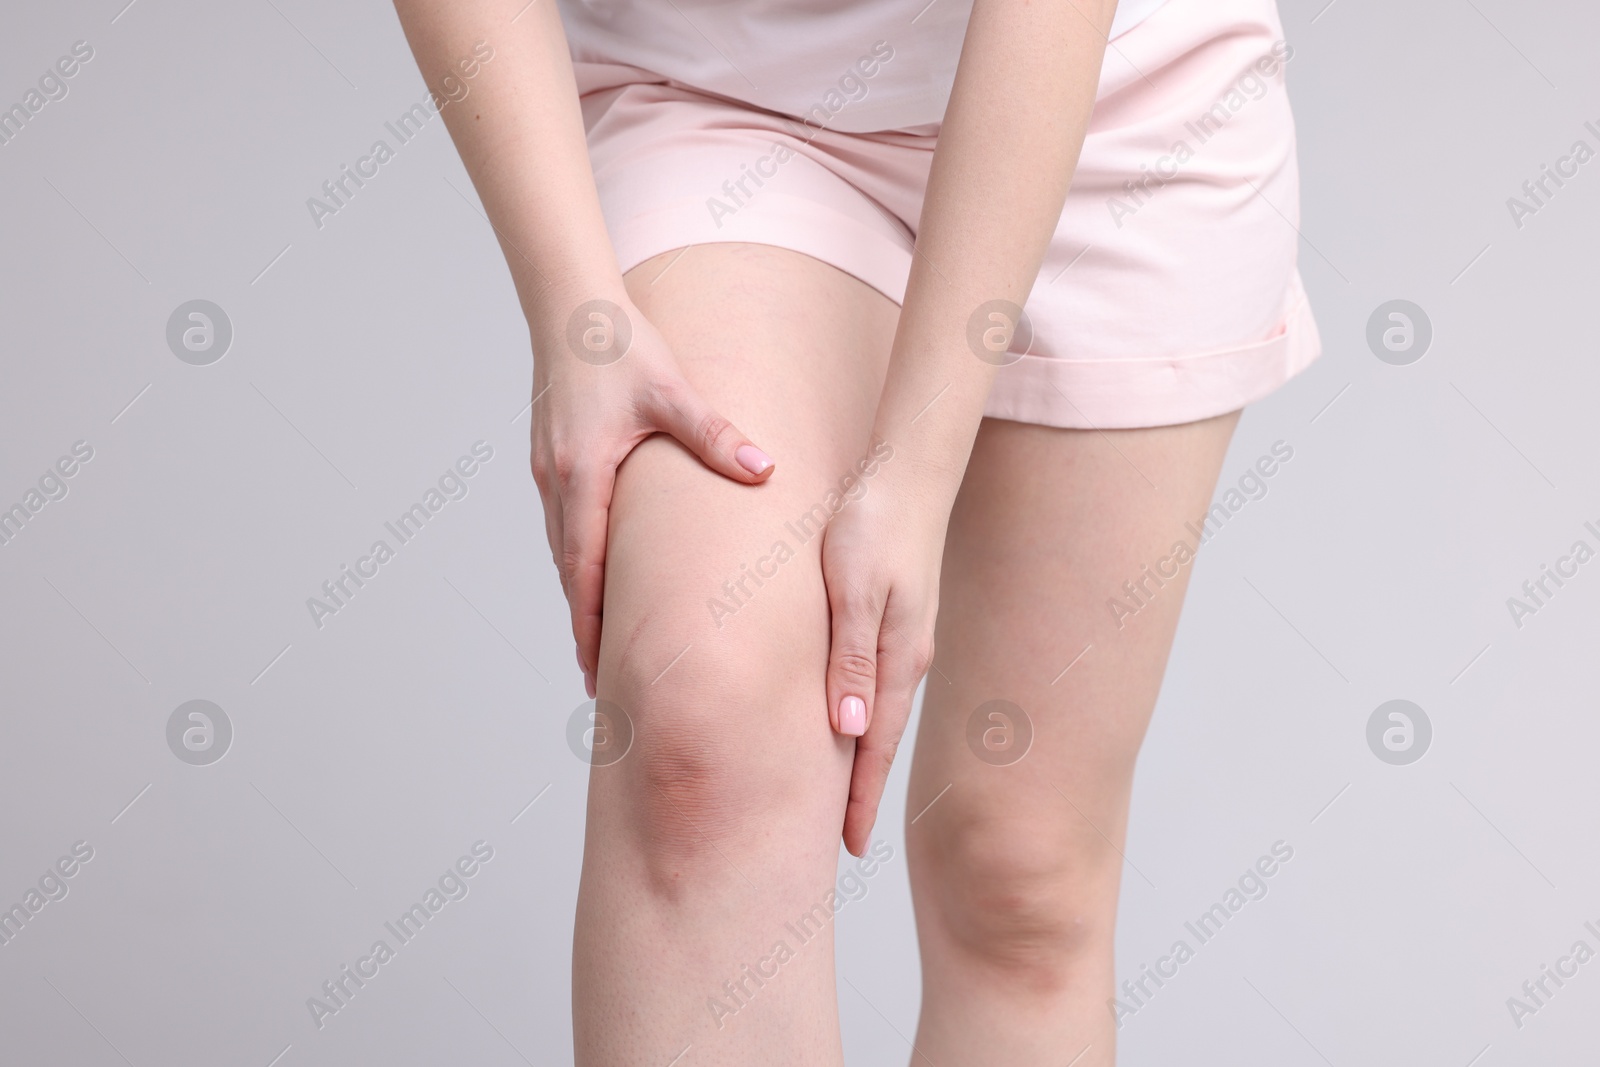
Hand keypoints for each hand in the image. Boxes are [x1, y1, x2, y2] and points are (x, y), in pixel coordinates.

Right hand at [529, 291, 774, 694]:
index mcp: (583, 475)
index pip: (584, 570)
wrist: (572, 308)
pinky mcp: (551, 461)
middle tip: (601, 681)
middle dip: (584, 628)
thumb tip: (765, 469)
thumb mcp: (673, 390)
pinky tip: (597, 579)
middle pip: (568, 574)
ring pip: (562, 553)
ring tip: (601, 645)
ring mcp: (548, 473)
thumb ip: (717, 434)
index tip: (597, 669)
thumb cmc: (621, 347)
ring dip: (579, 599)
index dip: (590, 624)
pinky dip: (576, 563)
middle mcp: (557, 482)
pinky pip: (562, 527)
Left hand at [822, 461, 942, 855]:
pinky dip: (860, 715)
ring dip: (860, 755)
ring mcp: (901, 638)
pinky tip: (845, 719)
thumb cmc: (872, 525)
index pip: (875, 747)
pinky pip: (873, 682)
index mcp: (895, 658)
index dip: (858, 799)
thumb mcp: (854, 592)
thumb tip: (850, 729)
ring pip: (876, 712)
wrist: (906, 473)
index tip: (845, 849)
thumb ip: (850, 659)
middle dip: (859, 792)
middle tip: (837, 842)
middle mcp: (903, 657)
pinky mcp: (893, 617)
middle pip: (878, 740)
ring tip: (837, 795)